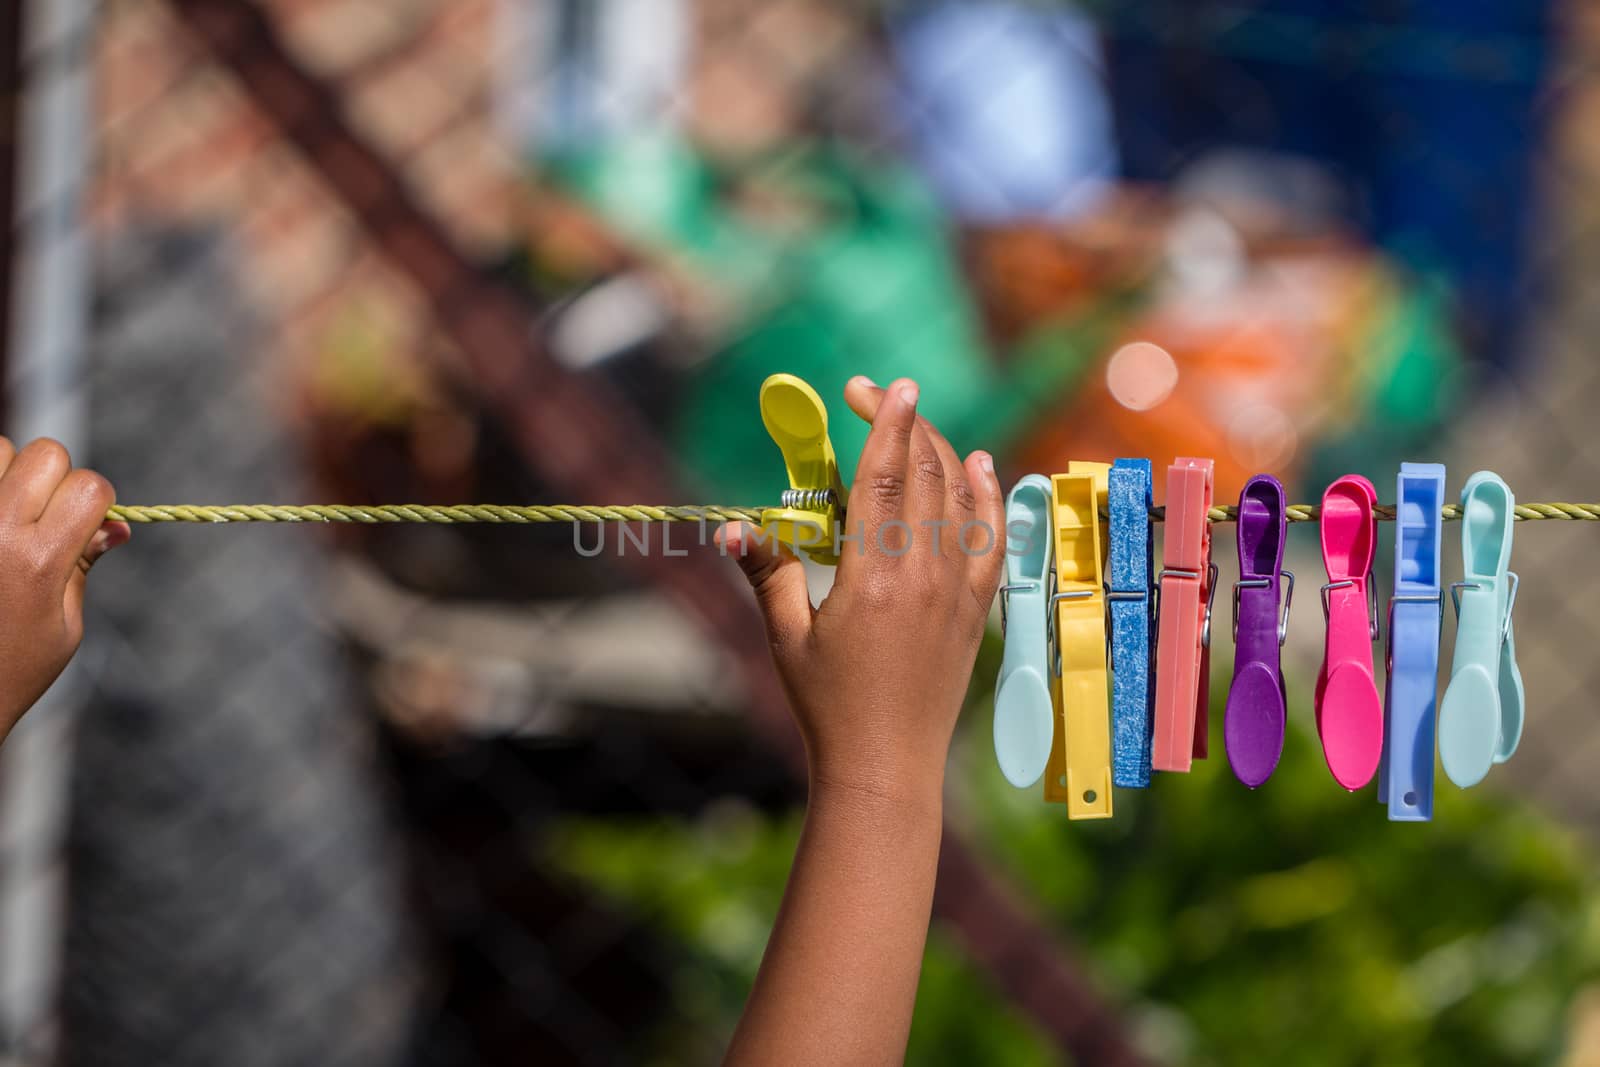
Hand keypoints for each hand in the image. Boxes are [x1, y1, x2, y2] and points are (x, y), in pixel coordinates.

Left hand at [0, 438, 129, 744]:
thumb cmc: (11, 670)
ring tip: (7, 518)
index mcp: (38, 560)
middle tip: (44, 517)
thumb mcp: (64, 625)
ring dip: (8, 473)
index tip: (88, 524)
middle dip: (55, 478)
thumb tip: (117, 526)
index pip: (89, 486)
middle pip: (45, 453)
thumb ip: (83, 565)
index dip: (98, 501)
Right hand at [721, 377, 1004, 805]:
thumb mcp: (786, 637)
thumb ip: (767, 573)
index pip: (885, 479)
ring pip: (961, 498)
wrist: (887, 765)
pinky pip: (992, 537)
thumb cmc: (829, 705)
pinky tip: (980, 465)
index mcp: (874, 578)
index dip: (888, 424)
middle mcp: (924, 575)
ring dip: (941, 450)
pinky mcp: (975, 608)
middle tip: (874, 395)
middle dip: (905, 424)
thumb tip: (729, 528)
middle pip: (924, 475)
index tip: (889, 387)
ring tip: (916, 423)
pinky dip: (988, 495)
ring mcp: (957, 591)